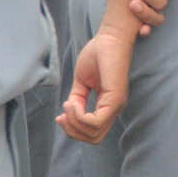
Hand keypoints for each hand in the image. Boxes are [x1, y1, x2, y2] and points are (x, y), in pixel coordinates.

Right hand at [57, 25, 133, 143]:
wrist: (109, 37)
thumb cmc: (98, 55)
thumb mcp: (82, 82)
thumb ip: (77, 100)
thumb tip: (67, 116)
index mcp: (108, 106)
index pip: (93, 133)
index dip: (74, 130)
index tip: (61, 116)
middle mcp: (115, 108)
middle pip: (94, 138)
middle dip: (73, 131)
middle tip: (63, 114)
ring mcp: (117, 104)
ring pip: (94, 133)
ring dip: (74, 123)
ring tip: (69, 105)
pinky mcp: (115, 98)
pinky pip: (96, 122)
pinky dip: (79, 116)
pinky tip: (73, 103)